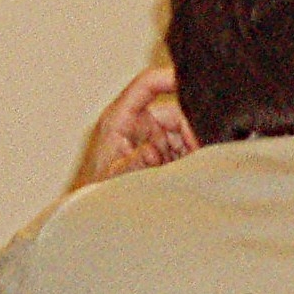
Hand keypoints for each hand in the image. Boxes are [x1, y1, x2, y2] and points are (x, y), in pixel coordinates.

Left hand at [80, 67, 197, 185]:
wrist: (93, 216)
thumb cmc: (96, 194)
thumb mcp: (113, 181)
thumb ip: (133, 165)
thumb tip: (151, 151)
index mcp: (118, 119)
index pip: (147, 85)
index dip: (170, 77)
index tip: (195, 84)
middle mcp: (135, 123)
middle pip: (174, 112)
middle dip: (191, 131)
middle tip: (201, 152)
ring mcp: (149, 137)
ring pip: (183, 132)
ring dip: (193, 147)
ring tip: (194, 167)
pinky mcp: (159, 152)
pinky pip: (182, 148)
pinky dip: (190, 158)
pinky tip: (191, 172)